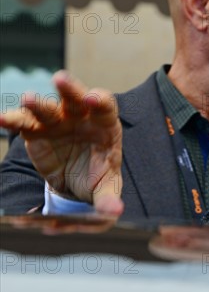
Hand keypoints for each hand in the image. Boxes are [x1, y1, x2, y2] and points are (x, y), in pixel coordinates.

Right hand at [0, 71, 123, 214]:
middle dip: (69, 88)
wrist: (75, 183)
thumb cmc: (97, 178)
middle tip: (60, 79)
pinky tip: (1, 119)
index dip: (99, 100)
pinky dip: (13, 119)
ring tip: (27, 99)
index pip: (105, 106)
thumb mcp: (106, 188)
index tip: (92, 99)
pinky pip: (24, 123)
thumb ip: (109, 198)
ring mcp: (58, 122)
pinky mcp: (36, 132)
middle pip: (77, 98)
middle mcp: (82, 118)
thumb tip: (113, 212)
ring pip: (48, 108)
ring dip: (37, 103)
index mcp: (105, 126)